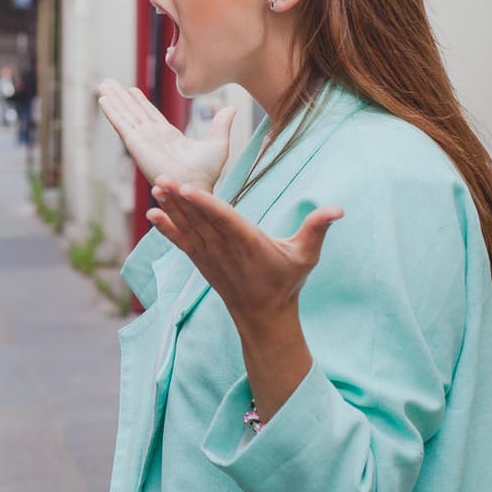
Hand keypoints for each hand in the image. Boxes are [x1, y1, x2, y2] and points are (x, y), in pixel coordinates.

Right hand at [96, 81, 233, 192]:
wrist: (194, 187)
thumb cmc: (207, 175)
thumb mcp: (217, 144)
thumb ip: (221, 125)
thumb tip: (231, 109)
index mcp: (168, 137)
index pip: (150, 115)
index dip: (140, 102)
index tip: (131, 90)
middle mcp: (152, 137)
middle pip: (133, 112)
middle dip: (121, 97)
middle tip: (109, 82)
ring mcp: (143, 140)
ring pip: (126, 114)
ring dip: (114, 100)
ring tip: (102, 86)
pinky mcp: (136, 144)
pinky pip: (122, 125)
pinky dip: (112, 112)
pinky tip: (103, 100)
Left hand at [147, 178, 340, 328]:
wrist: (263, 315)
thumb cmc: (286, 281)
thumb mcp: (306, 256)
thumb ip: (316, 229)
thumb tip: (338, 209)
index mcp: (249, 244)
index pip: (224, 220)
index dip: (204, 204)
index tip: (187, 189)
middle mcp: (225, 249)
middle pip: (200, 220)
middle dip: (180, 199)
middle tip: (162, 176)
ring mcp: (210, 255)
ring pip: (188, 227)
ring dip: (171, 208)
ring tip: (156, 186)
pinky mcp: (201, 260)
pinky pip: (181, 241)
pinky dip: (166, 228)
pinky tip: (152, 214)